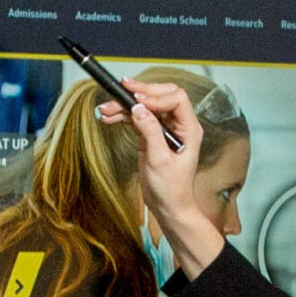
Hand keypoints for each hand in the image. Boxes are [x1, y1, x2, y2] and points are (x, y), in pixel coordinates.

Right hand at [97, 79, 226, 278]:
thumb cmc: (171, 188)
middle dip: (140, 92)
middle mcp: (178, 124)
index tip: (136, 100)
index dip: (156, 96)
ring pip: (146, 107)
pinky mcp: (151, 136)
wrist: (168, 207)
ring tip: (106, 109)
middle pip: (161, 95)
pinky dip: (124, 116)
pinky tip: (110, 117)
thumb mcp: (159, 160)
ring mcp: (164, 129)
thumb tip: (138, 109)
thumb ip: (150, 132)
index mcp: (189, 128)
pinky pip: (137, 119)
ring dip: (126, 105)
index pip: (176, 99)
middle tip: (121, 90)